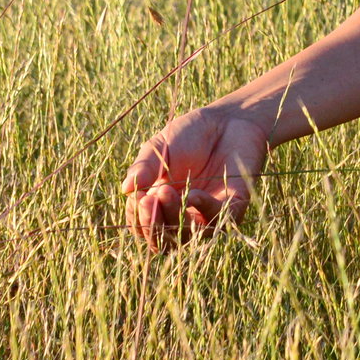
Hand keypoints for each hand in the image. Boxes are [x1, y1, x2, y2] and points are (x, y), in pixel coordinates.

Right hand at [122, 104, 269, 249]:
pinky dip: (203, 210)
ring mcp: (207, 215)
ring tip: (165, 192)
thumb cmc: (190, 134)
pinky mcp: (233, 208)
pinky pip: (218, 221)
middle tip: (147, 200)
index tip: (137, 197)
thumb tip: (125, 189)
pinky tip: (192, 194)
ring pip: (188, 236)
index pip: (144, 227)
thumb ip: (144, 168)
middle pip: (163, 241)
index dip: (137, 218)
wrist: (227, 118)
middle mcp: (183, 217)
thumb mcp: (159, 148)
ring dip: (173, 218)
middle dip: (152, 224)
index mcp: (160, 205)